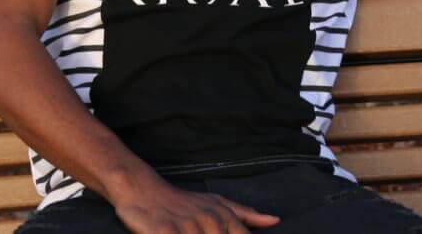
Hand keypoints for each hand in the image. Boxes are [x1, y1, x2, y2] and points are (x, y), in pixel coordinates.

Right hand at [113, 175, 279, 233]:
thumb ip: (246, 216)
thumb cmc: (185, 202)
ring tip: (191, 233)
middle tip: (201, 233)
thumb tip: (275, 220)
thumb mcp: (218, 204)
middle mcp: (210, 222)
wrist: (146, 192)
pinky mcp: (166, 232)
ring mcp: (189, 228)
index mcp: (225, 217)